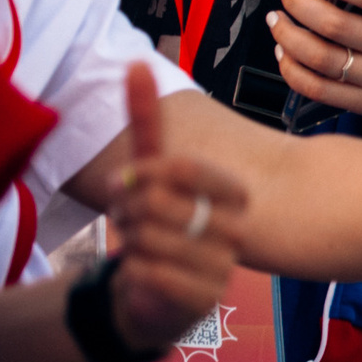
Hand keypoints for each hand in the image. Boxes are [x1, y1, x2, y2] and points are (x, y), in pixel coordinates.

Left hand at [107, 67, 247, 354]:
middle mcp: (234, 225)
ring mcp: (224, 264)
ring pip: (151, 239)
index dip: (144, 175)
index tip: (128, 183)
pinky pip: (152, 275)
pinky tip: (140, 276)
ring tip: (135, 249)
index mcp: (229, 192)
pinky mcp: (206, 299)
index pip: (184, 167)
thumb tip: (136, 62)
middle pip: (158, 203)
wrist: (153, 296)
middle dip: (127, 213)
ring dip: (127, 245)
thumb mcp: (147, 173)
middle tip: (127, 223)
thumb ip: (146, 120)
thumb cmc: (153, 227)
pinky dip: (132, 274)